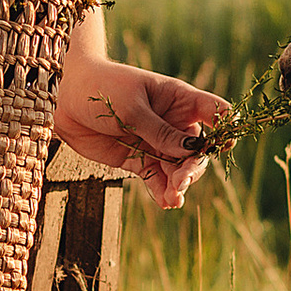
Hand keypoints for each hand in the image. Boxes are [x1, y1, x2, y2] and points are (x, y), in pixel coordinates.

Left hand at [55, 39, 223, 208]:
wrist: (64, 98)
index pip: (214, 112)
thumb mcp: (132, 107)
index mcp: (178, 99)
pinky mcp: (139, 159)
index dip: (225, 127)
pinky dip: (163, 191)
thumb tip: (192, 149)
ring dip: (180, 183)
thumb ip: (160, 131)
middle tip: (181, 180)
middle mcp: (172, 122)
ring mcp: (157, 142)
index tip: (225, 144)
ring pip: (179, 168)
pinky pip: (158, 179)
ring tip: (174, 197)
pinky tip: (168, 202)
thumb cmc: (101, 89)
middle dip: (194, 165)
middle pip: (198, 148)